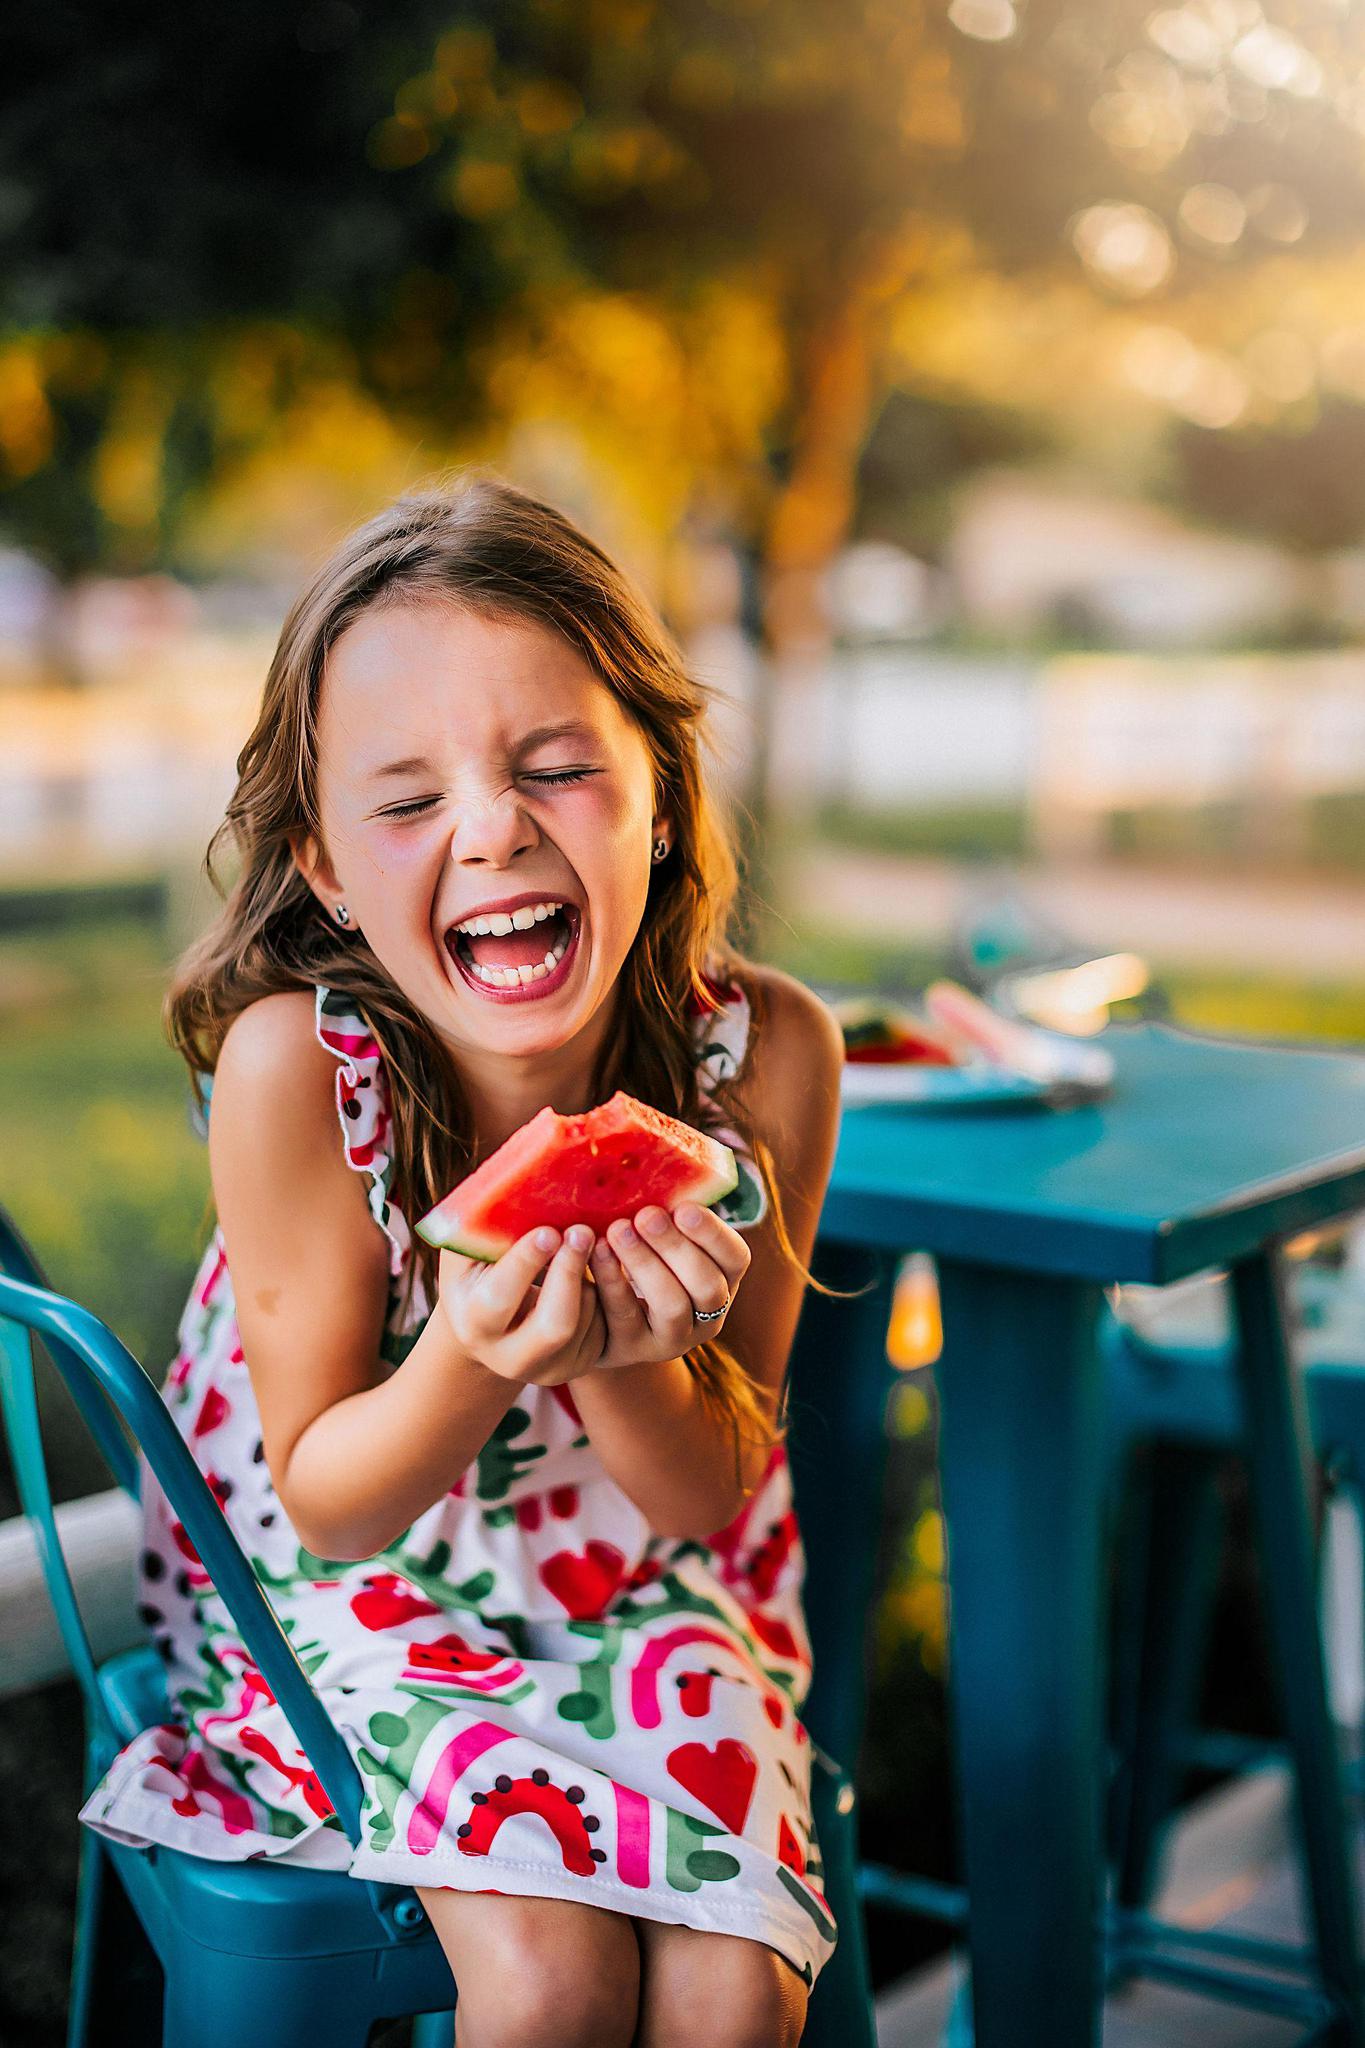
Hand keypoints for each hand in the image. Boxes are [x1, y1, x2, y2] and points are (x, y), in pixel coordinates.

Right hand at [437, 1226, 606, 1387]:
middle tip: (582, 1230)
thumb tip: (513, 1185)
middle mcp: (510, 1359)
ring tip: (574, 1246)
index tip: (548, 1231)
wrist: (493, 1321)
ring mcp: (550, 1369)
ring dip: (585, 1274)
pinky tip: (583, 1272)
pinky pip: (605, 1323)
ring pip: (586, 1317)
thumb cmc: (479, 1270)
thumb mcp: (469, 1251)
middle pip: (555, 1324)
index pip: (501, 1298)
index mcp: (474, 1326)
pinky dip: (600, 1290)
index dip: (525, 1263)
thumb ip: (483, 1228)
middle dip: (570, 1272)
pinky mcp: (581, 1364)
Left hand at [587, 1203, 750, 1372]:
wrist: (597, 1314)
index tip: (684, 1207)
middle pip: (706, 1284)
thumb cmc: (635, 1256)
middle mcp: (706, 1316)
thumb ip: (665, 1212)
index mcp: (722, 1279)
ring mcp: (671, 1339)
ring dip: (644, 1263)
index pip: (736, 1258)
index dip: (714, 1233)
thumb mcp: (658, 1237)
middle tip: (646, 1214)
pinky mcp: (632, 1349)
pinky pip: (625, 1317)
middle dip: (675, 1247)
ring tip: (617, 1229)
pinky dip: (611, 1281)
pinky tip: (595, 1251)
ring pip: (671, 1306)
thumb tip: (651, 1159)